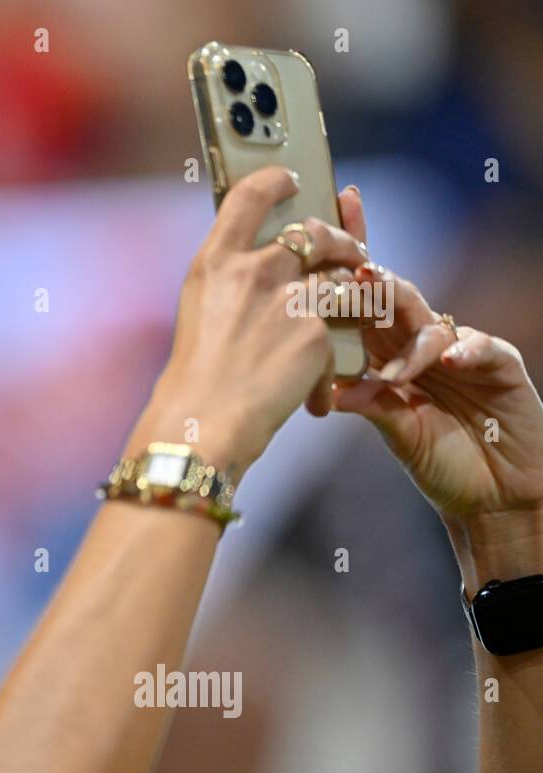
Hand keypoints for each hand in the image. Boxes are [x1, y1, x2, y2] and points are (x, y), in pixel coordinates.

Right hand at [135, 166, 368, 474]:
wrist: (203, 422)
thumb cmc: (194, 379)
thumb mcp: (200, 313)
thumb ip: (230, 283)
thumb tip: (261, 272)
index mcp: (214, 263)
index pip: (248, 196)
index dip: (274, 179)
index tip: (290, 177)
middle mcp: (252, 271)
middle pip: (314, 232)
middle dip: (339, 240)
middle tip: (346, 251)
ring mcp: (288, 299)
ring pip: (343, 279)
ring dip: (352, 297)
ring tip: (347, 321)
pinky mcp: (316, 333)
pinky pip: (340, 336)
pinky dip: (327, 368)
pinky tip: (310, 393)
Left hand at [328, 188, 542, 523]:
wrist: (490, 495)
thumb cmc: (437, 458)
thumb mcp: (392, 429)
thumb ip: (367, 404)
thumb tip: (330, 390)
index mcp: (388, 350)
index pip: (365, 299)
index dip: (352, 259)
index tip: (329, 220)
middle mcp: (421, 342)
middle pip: (396, 296)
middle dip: (376, 283)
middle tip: (358, 277)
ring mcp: (462, 350)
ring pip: (431, 321)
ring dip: (409, 341)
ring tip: (396, 371)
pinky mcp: (500, 365)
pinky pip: (482, 347)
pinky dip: (464, 351)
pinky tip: (448, 360)